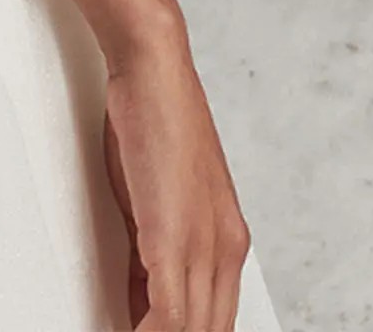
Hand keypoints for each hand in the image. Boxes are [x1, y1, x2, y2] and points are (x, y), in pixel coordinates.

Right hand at [100, 37, 253, 331]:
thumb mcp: (159, 197)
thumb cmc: (154, 120)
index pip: (215, 320)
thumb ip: (156, 251)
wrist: (155, 68)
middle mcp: (226, 250)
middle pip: (210, 331)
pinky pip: (169, 314)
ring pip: (193, 331)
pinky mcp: (174, 236)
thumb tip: (143, 298)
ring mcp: (204, 245)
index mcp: (229, 242)